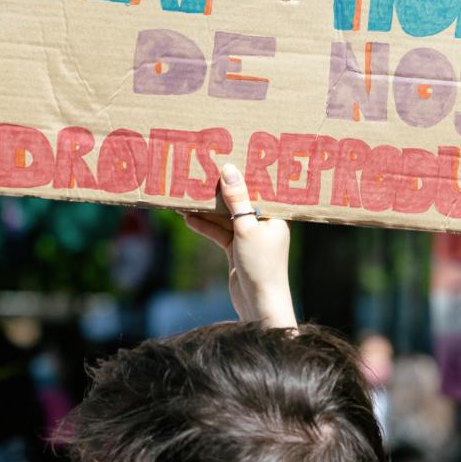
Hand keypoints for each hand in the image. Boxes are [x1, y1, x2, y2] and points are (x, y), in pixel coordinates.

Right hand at [183, 163, 296, 327]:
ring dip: (207, 210)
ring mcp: (250, 238)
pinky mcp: (237, 251)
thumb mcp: (246, 228)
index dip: (241, 174)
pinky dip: (206, 227)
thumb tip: (228, 169)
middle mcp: (264, 224)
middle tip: (199, 174)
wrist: (259, 304)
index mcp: (275, 215)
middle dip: (219, 191)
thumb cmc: (260, 265)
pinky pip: (220, 234)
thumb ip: (236, 199)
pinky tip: (188, 218)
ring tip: (185, 196)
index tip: (223, 157)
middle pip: (239, 202)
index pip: (257, 188)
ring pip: (226, 218)